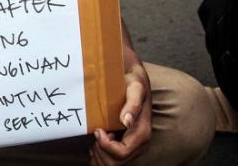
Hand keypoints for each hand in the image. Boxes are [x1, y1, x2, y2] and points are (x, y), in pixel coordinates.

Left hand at [90, 48, 150, 164]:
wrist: (136, 80)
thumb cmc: (133, 83)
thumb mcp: (134, 88)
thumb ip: (132, 104)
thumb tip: (127, 121)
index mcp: (142, 133)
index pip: (120, 153)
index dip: (105, 146)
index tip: (97, 130)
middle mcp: (140, 144)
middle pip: (115, 162)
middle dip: (101, 152)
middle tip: (95, 133)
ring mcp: (134, 146)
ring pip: (112, 164)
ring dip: (100, 154)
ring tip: (95, 136)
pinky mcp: (128, 145)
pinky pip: (112, 159)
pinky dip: (101, 154)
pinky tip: (97, 141)